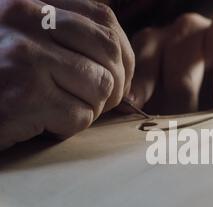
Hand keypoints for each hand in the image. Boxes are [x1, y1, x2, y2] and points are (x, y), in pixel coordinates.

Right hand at [0, 0, 134, 149]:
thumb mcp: (26, 42)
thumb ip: (68, 40)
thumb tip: (126, 66)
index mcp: (30, 1)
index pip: (103, 18)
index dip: (123, 52)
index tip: (121, 76)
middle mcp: (26, 19)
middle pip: (109, 53)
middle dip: (115, 85)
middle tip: (98, 102)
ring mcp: (26, 56)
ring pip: (101, 87)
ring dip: (90, 108)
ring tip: (61, 110)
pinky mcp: (25, 95)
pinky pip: (80, 116)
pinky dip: (69, 127)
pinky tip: (44, 124)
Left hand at [123, 10, 212, 113]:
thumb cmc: (185, 93)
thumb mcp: (161, 95)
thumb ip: (145, 103)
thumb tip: (120, 126)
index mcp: (163, 43)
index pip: (148, 53)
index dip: (142, 79)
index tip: (135, 105)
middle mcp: (193, 32)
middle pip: (185, 49)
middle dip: (182, 87)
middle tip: (181, 119)